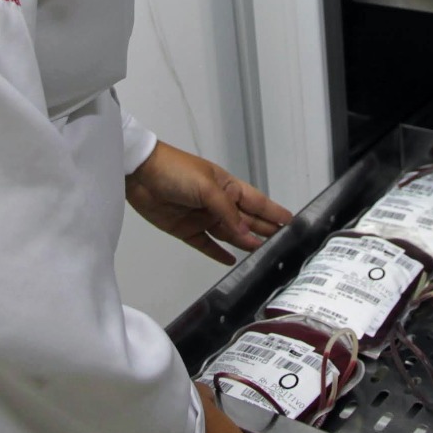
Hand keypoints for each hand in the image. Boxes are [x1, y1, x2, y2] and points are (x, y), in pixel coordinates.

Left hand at [126, 142, 293, 264]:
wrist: (139, 174)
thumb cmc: (177, 172)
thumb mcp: (207, 188)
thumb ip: (228, 214)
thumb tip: (248, 237)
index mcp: (228, 187)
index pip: (257, 202)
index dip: (275, 212)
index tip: (293, 222)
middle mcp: (219, 203)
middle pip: (247, 220)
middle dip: (264, 230)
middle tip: (284, 245)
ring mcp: (203, 217)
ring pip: (230, 234)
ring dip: (245, 244)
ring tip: (263, 256)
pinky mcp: (186, 230)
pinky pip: (206, 244)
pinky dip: (218, 253)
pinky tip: (231, 260)